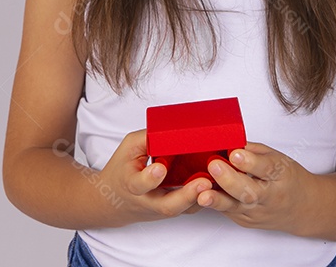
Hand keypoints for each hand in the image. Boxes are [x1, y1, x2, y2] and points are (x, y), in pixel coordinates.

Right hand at [98, 129, 213, 222]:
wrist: (116, 200)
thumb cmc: (122, 170)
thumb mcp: (128, 149)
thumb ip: (146, 138)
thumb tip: (169, 126)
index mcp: (131, 184)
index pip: (139, 185)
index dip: (150, 178)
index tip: (161, 168)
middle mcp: (149, 200)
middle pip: (168, 206)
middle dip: (187, 195)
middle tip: (204, 182)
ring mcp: (163, 208)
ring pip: (184, 210)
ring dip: (202, 198)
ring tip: (216, 183)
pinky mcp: (175, 210)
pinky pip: (192, 207)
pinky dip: (206, 198)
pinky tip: (219, 186)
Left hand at [196, 142, 316, 231]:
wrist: (303, 209)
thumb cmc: (289, 179)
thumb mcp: (279, 158)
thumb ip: (255, 151)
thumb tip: (230, 141)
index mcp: (281, 175)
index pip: (266, 168)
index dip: (249, 162)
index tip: (235, 153)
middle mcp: (271, 197)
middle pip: (249, 191)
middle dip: (229, 180)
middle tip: (214, 166)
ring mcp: (258, 212)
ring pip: (236, 207)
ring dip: (217, 200)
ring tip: (202, 193)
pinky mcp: (246, 221)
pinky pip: (228, 212)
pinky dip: (215, 203)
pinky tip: (203, 196)